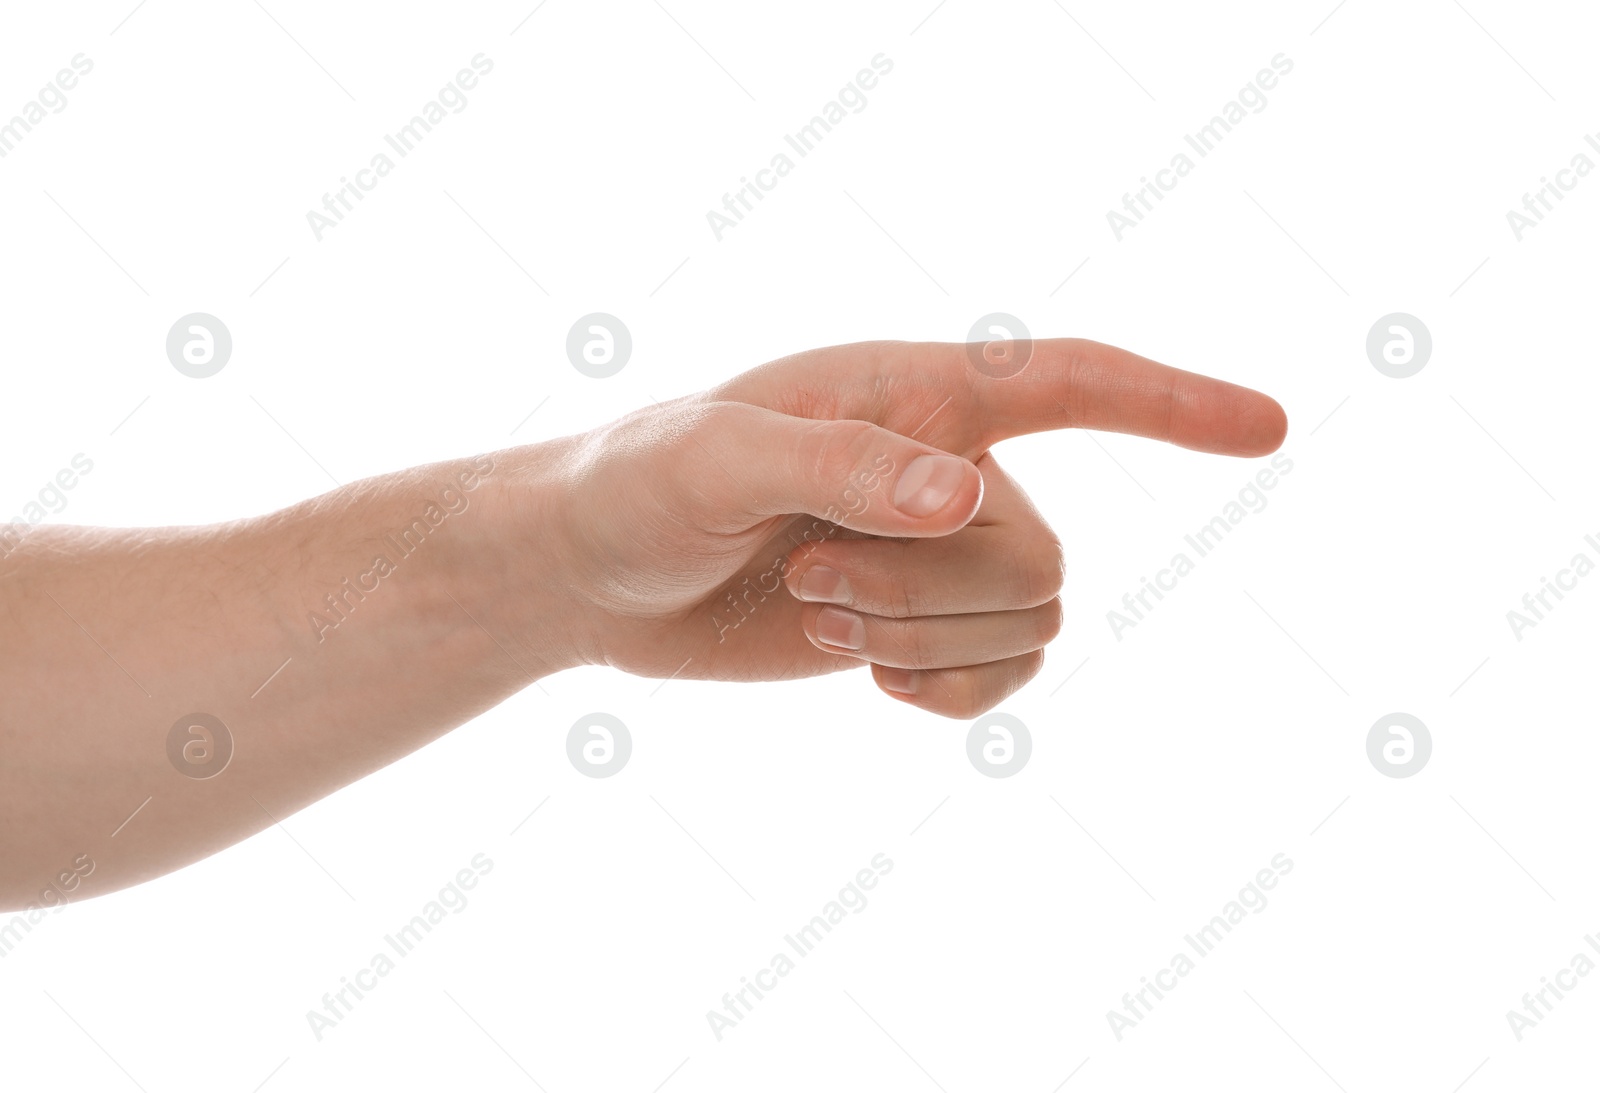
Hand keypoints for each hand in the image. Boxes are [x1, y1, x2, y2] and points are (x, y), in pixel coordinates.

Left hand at [495, 338, 1285, 717]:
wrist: (596, 574)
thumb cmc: (639, 484)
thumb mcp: (714, 456)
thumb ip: (842, 463)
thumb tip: (969, 497)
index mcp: (917, 392)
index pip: (1074, 381)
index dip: (1175, 403)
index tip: (1270, 427)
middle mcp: (948, 467)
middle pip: (1041, 556)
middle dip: (925, 591)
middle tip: (806, 570)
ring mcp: (938, 555)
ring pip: (1029, 623)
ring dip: (917, 635)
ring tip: (813, 604)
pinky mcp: (918, 627)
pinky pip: (1006, 680)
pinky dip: (950, 693)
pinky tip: (871, 671)